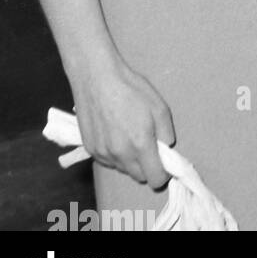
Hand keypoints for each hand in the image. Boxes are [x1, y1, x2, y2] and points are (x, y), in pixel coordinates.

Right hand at [69, 53, 175, 190]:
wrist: (97, 78)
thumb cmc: (131, 89)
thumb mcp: (160, 107)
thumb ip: (166, 133)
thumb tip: (165, 148)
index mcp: (140, 145)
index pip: (154, 178)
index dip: (163, 173)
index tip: (165, 163)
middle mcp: (120, 155)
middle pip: (139, 177)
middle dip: (148, 167)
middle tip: (149, 146)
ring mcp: (103, 154)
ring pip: (123, 169)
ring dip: (130, 160)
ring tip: (130, 135)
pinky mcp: (90, 149)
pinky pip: (108, 161)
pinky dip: (115, 154)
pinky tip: (115, 134)